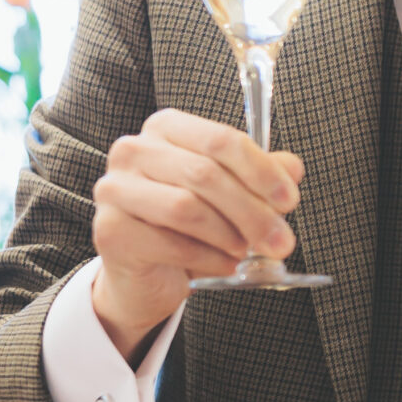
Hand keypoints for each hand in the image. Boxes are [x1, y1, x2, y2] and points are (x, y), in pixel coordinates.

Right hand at [91, 109, 306, 357]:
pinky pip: (171, 244)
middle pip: (206, 174)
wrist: (146, 272)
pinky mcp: (110, 230)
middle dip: (253, 212)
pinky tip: (225, 265)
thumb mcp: (231, 195)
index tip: (290, 200)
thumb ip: (260, 175)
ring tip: (247, 252)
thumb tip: (292, 168)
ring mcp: (115, 189)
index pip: (221, 140)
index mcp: (166, 128)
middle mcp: (134, 150)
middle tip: (282, 241)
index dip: (261, 171)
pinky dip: (209, 259)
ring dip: (229, 235)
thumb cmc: (189, 225)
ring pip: (187, 208)